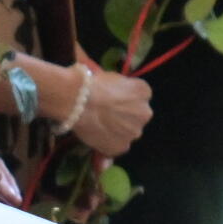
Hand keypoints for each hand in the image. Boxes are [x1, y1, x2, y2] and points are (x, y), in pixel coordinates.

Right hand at [16, 54, 150, 158]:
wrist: (77, 100)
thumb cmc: (89, 82)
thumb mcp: (109, 76)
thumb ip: (117, 85)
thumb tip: (112, 85)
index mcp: (143, 91)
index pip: (139, 97)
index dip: (124, 99)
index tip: (111, 98)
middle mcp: (145, 112)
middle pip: (136, 116)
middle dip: (124, 116)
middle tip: (103, 113)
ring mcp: (134, 132)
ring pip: (126, 132)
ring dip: (116, 130)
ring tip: (96, 125)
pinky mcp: (121, 147)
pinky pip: (116, 146)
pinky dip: (107, 144)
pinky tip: (95, 136)